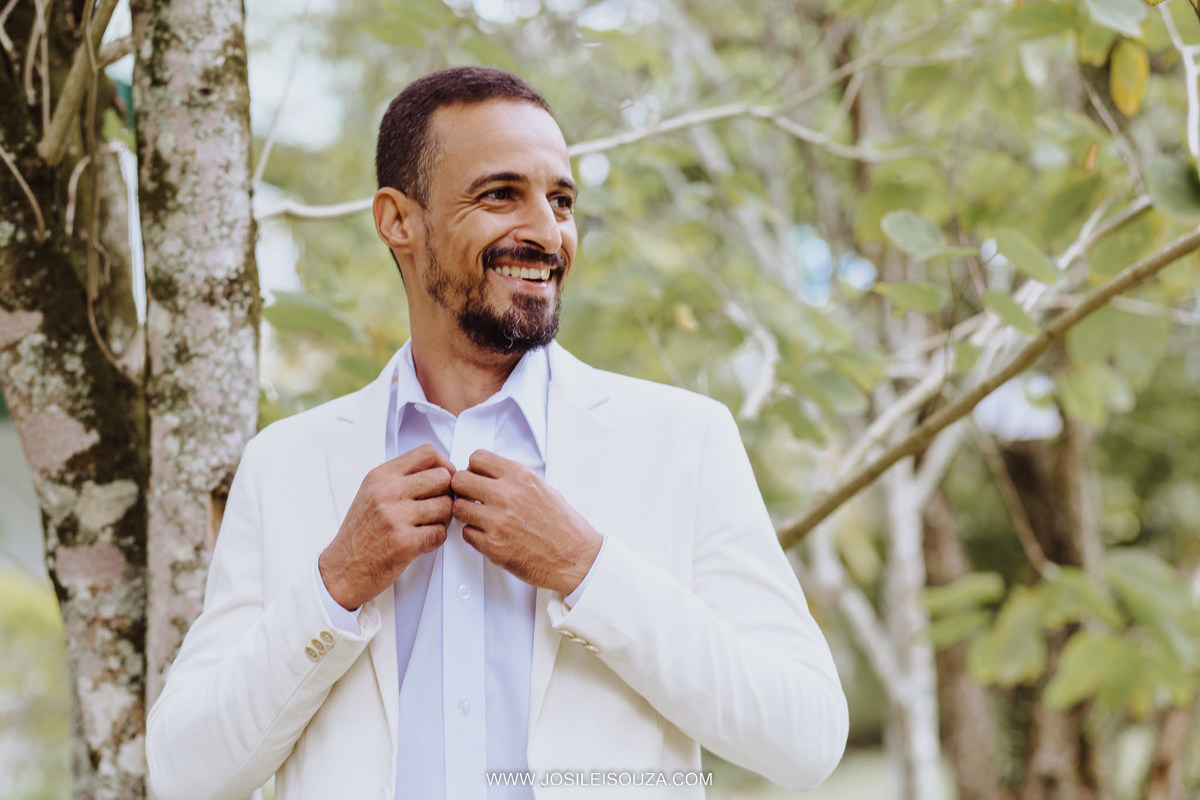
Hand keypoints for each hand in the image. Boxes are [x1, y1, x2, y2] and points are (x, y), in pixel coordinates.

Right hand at [319, 444, 454, 609]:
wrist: (341, 569)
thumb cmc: (359, 534)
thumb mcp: (372, 493)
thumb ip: (401, 478)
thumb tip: (439, 470)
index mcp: (381, 476)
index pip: (427, 453)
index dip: (445, 465)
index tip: (445, 478)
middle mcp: (388, 491)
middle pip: (443, 478)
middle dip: (447, 493)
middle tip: (438, 506)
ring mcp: (396, 516)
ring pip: (446, 506)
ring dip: (443, 519)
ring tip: (428, 526)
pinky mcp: (405, 542)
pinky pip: (440, 533)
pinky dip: (436, 539)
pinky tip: (422, 541)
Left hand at [450, 450, 601, 594]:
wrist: (574, 557)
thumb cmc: (562, 526)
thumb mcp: (542, 488)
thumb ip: (513, 479)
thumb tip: (487, 475)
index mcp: (520, 477)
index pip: (477, 458)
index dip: (473, 468)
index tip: (476, 476)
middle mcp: (507, 495)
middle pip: (460, 480)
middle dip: (463, 488)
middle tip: (471, 497)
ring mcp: (498, 521)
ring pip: (459, 508)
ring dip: (466, 512)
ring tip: (480, 517)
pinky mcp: (492, 546)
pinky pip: (466, 533)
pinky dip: (474, 535)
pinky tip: (489, 534)